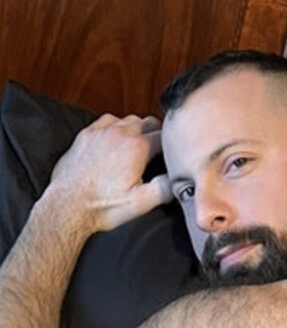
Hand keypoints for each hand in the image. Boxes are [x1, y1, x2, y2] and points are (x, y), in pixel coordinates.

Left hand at [49, 114, 172, 231]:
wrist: (67, 207)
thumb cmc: (102, 207)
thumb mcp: (141, 203)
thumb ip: (165, 188)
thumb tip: (178, 179)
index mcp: (137, 147)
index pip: (164, 136)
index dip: (171, 146)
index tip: (172, 155)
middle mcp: (119, 133)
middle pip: (148, 122)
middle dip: (156, 134)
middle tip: (158, 152)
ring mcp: (100, 132)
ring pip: (127, 119)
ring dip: (136, 129)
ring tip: (138, 146)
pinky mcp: (85, 136)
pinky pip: (106, 121)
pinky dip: (115, 128)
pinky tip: (115, 141)